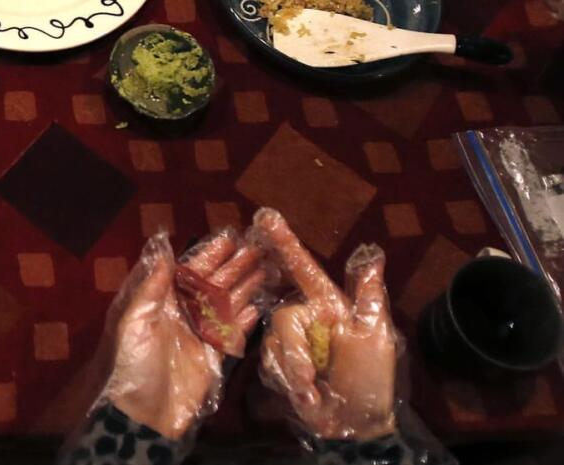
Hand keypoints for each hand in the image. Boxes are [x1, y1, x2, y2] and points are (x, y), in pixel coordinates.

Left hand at [101, 230, 266, 439]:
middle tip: (257, 248)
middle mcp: (182, 313)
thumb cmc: (132, 365)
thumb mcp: (132, 323)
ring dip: (245, 286)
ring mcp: (199, 334)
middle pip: (211, 284)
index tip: (229, 238)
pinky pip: (233, 332)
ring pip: (226, 303)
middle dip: (233, 266)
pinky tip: (262, 303)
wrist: (143, 415)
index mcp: (159, 302)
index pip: (187, 271)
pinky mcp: (214, 356)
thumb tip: (163, 251)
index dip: (208, 255)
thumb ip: (150, 288)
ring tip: (266, 268)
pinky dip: (247, 318)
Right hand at [256, 209, 397, 440]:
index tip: (266, 216)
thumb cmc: (371, 380)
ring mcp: (292, 343)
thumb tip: (373, 251)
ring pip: (273, 343)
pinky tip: (306, 396)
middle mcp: (307, 319)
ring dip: (293, 372)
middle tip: (311, 378)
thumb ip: (368, 295)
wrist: (356, 427)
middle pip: (283, 317)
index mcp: (330, 306)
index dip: (285, 242)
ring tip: (314, 392)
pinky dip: (286, 382)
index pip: (304, 268)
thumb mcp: (377, 336)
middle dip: (293, 351)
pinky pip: (268, 363)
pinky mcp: (279, 365)